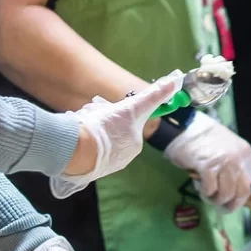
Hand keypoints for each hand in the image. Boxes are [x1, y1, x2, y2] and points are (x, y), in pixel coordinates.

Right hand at [52, 72, 183, 198]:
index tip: (107, 108)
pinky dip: (82, 138)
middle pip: (112, 128)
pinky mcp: (87, 167)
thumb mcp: (132, 107)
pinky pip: (86, 146)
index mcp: (134, 144)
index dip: (117, 111)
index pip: (127, 121)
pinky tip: (77, 136)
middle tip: (93, 114)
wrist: (78, 150)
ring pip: (98, 135)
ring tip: (83, 124)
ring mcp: (104, 163)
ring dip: (90, 125)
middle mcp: (122, 157)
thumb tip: (174, 82)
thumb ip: (152, 96)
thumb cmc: (106, 127)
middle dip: (102, 117)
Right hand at [163, 113, 250, 219]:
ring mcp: (225, 162)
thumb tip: (241, 198)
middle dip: (233, 205)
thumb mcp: (230, 153)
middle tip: (222, 207)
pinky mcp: (208, 166)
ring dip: (217, 200)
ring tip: (208, 194)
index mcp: (248, 156)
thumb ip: (237, 172)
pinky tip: (200, 186)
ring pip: (227, 195)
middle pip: (243, 193)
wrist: (186, 127)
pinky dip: (205, 193)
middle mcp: (240, 159)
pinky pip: (210, 190)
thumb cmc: (206, 142)